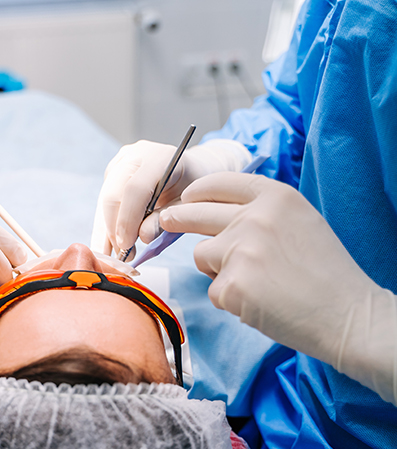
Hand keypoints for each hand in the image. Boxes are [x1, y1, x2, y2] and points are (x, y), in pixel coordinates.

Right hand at [90, 139, 249, 257]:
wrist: (190, 170)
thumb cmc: (191, 189)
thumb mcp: (185, 206)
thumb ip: (164, 220)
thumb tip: (141, 237)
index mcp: (158, 158)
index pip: (135, 189)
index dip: (128, 219)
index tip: (125, 245)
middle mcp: (135, 155)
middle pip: (113, 194)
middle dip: (113, 228)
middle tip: (121, 255)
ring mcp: (121, 161)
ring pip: (104, 199)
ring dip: (106, 229)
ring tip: (114, 254)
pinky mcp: (112, 171)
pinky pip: (103, 200)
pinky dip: (105, 224)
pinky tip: (109, 244)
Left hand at [159, 172, 396, 404]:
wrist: (347, 315)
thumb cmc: (326, 272)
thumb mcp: (299, 221)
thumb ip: (261, 211)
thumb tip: (215, 210)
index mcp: (274, 197)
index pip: (219, 183)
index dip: (197, 191)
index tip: (186, 198)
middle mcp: (253, 218)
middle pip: (193, 213)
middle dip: (175, 217)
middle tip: (165, 220)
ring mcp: (239, 251)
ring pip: (201, 255)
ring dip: (216, 269)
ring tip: (255, 282)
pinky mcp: (231, 285)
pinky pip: (213, 289)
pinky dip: (229, 298)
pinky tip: (259, 302)